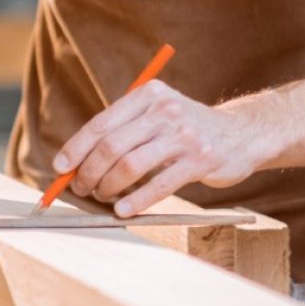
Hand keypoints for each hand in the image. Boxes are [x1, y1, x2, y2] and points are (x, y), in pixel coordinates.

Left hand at [53, 80, 266, 216]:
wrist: (243, 133)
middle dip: (89, 172)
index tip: (61, 168)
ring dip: (109, 187)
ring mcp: (185, 135)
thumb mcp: (160, 114)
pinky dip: (137, 200)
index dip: (76, 149)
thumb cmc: (190, 129)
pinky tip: (124, 210)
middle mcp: (165, 110)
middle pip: (112, 146)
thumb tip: (78, 161)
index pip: (102, 123)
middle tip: (82, 188)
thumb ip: (125, 130)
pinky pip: (159, 184)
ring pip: (130, 166)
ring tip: (103, 197)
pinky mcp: (201, 160)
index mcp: (149, 95)